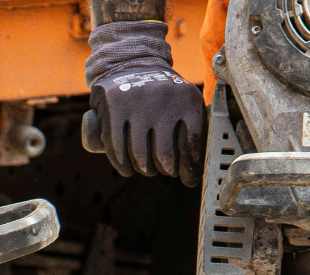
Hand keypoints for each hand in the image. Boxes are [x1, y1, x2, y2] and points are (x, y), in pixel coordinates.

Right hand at [83, 20, 204, 186]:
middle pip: (165, 155)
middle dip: (165, 169)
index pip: (192, 145)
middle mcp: (164, 99)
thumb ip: (193, 127)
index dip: (190, 168)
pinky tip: (127, 169)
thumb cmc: (161, 93)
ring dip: (144, 168)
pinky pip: (117, 147)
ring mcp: (137, 103)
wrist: (131, 62)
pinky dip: (122, 164)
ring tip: (146, 168)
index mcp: (188, 100)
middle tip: (165, 170)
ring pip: (140, 155)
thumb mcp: (183, 100)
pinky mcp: (114, 107)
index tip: (188, 179)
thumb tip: (195, 169)